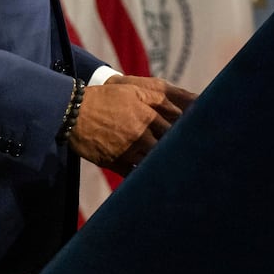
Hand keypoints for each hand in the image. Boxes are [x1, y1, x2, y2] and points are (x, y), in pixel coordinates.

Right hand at [67, 76, 193, 173]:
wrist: (73, 112)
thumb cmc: (106, 98)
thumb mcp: (134, 91)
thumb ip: (160, 100)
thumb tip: (184, 107)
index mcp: (149, 117)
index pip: (177, 131)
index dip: (188, 136)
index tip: (200, 142)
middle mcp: (141, 136)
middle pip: (168, 149)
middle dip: (180, 153)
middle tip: (196, 163)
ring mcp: (128, 152)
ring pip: (154, 164)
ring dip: (165, 167)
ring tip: (181, 176)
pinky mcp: (116, 163)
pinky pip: (135, 175)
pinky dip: (145, 178)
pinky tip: (155, 181)